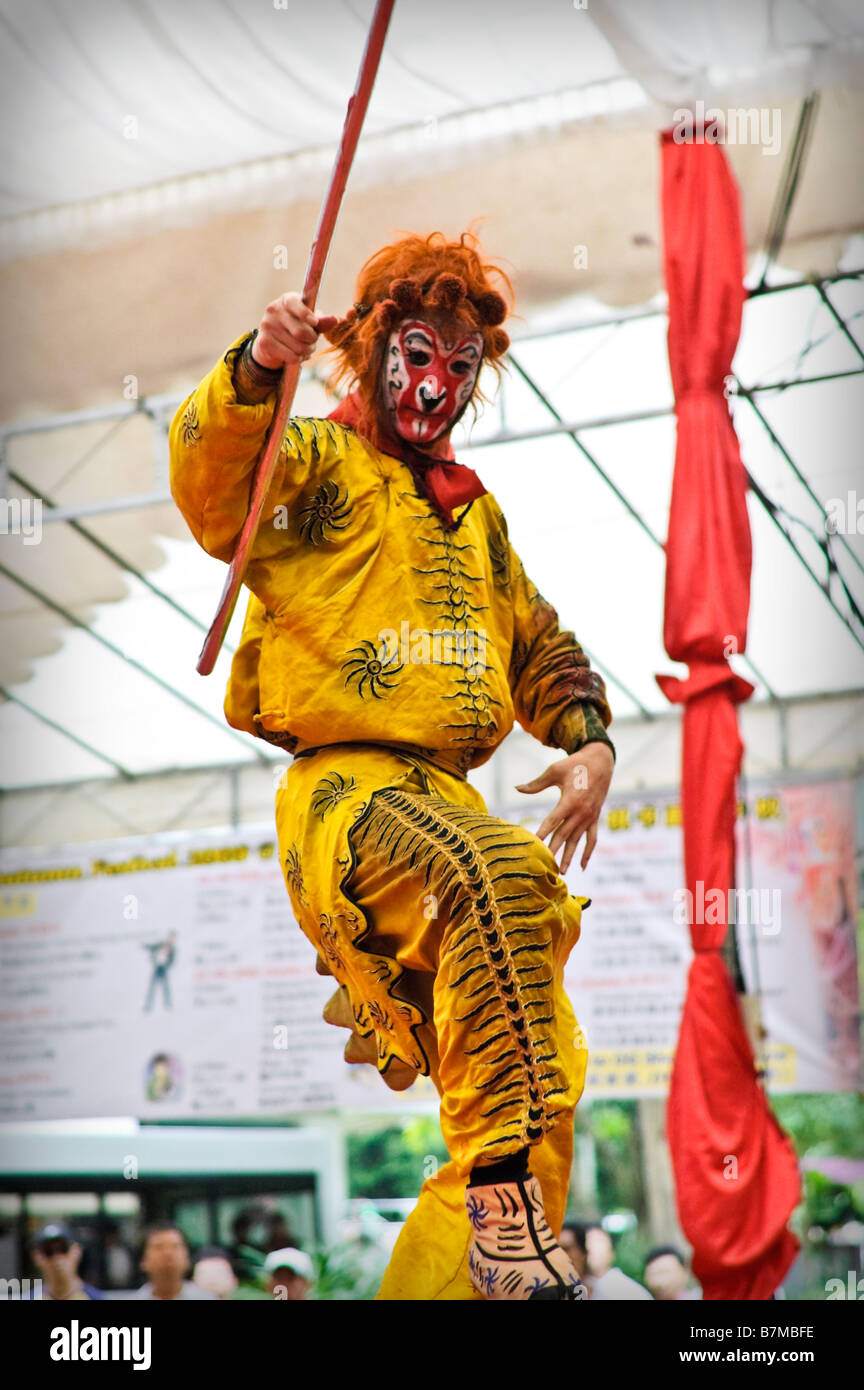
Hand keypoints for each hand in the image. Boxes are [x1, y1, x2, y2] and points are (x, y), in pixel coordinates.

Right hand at [252, 291, 337, 368]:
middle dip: (312, 340)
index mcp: (287, 300)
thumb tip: (335, 320)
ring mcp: (267, 326)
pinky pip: (291, 357)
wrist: (272, 341)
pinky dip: (299, 359)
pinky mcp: (264, 342)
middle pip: (301, 332)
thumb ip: (321, 322)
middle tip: (312, 341)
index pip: (295, 305)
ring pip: (298, 347)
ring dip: (307, 351)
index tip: (314, 322)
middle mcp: (274, 310)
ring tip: (304, 348)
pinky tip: (296, 355)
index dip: (306, 314)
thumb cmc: (296, 326)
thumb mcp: (309, 321)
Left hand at [516, 742, 613, 873]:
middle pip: (563, 835)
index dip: (542, 834)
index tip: (533, 845)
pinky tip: (582, 866)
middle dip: (553, 851)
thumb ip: (536, 784)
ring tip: (561, 872)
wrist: (601, 762)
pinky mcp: (595, 818)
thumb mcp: (554, 771)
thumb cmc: (574, 765)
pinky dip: (588, 853)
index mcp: (570, 801)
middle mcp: (581, 812)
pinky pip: (592, 839)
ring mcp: (589, 817)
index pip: (552, 822)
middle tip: (544, 866)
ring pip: (577, 841)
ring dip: (569, 857)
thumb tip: (517, 788)